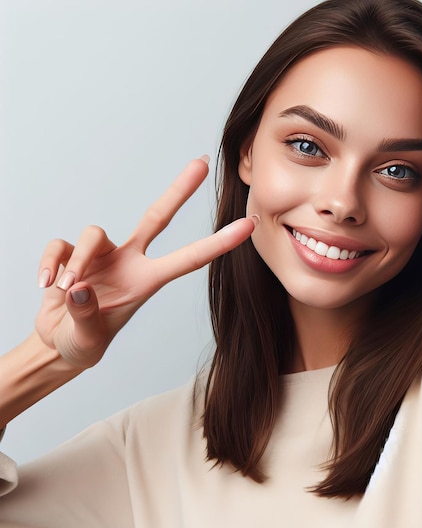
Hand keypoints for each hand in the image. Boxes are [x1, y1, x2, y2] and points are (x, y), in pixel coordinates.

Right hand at [34, 157, 256, 368]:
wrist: (56, 342)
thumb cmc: (83, 342)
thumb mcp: (87, 340)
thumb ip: (85, 317)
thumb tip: (78, 288)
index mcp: (146, 282)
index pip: (189, 259)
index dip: (219, 243)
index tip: (248, 225)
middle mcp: (129, 262)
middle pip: (156, 217)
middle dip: (179, 190)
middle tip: (201, 163)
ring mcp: (101, 255)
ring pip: (93, 233)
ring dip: (77, 261)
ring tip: (66, 291)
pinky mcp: (70, 253)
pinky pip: (60, 246)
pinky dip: (50, 263)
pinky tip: (46, 285)